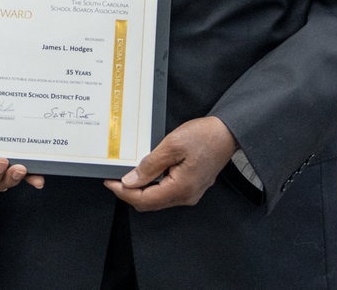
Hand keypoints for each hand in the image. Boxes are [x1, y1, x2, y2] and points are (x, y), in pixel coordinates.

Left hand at [104, 116, 237, 210]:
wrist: (227, 134)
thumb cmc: (204, 136)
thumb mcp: (171, 145)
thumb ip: (150, 165)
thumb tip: (130, 181)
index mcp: (180, 188)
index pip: (144, 199)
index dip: (123, 192)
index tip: (109, 182)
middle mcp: (186, 196)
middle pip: (149, 203)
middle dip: (129, 193)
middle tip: (114, 178)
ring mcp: (190, 194)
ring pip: (157, 199)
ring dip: (141, 190)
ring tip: (128, 174)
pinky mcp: (191, 188)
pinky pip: (166, 193)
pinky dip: (152, 186)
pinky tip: (146, 173)